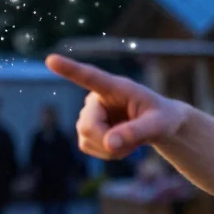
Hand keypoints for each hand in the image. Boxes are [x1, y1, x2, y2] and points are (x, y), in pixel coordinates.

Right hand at [45, 54, 190, 159]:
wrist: (158, 126)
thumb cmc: (162, 118)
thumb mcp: (158, 125)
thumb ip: (136, 132)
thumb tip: (108, 144)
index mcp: (116, 87)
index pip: (90, 77)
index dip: (70, 70)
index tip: (51, 60)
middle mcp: (96, 98)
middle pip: (88, 126)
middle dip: (109, 142)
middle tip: (134, 144)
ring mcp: (88, 114)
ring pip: (87, 139)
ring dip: (112, 149)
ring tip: (131, 139)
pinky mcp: (86, 130)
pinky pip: (88, 147)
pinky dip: (108, 153)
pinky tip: (121, 143)